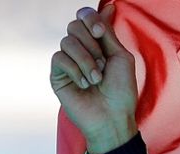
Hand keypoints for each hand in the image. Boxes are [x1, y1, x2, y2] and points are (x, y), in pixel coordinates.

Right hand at [50, 5, 138, 153]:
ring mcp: (68, 62)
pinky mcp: (57, 74)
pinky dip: (76, 70)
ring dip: (86, 60)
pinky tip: (85, 84)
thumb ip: (108, 33)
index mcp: (97, 44)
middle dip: (91, 44)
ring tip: (97, 78)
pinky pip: (59, 58)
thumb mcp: (120, 57)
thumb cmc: (121, 90)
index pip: (85, 17)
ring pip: (67, 42)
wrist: (113, 116)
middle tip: (102, 64)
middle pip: (74, 26)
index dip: (90, 18)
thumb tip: (108, 6)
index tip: (100, 32)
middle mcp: (81, 50)